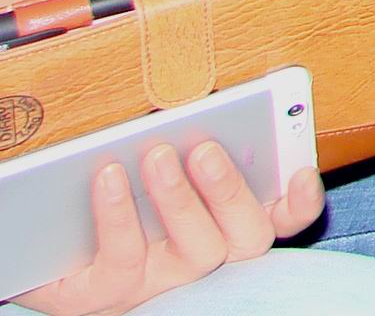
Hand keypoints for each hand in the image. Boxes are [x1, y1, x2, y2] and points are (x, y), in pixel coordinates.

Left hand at [19, 142, 324, 315]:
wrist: (44, 249)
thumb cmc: (108, 201)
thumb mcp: (155, 167)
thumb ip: (188, 144)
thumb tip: (201, 109)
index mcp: (224, 224)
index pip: (281, 220)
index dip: (301, 202)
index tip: (301, 172)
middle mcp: (204, 259)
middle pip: (246, 236)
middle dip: (231, 191)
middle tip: (205, 149)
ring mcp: (160, 281)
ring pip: (196, 250)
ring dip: (181, 199)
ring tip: (156, 154)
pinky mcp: (111, 293)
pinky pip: (124, 257)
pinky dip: (119, 212)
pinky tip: (109, 176)